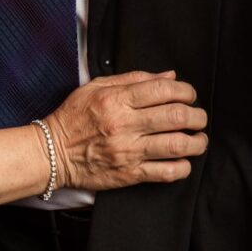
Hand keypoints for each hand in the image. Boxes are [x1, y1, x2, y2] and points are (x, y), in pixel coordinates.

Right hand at [47, 71, 206, 189]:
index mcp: (117, 100)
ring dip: (197, 142)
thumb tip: (169, 76)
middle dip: (197, 116)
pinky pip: (166, 173)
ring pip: (177, 146)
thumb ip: (134, 79)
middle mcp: (125, 125)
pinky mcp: (129, 174)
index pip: (164, 90)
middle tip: (199, 118)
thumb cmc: (74, 117)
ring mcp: (128, 151)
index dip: (186, 91)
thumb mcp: (97, 87)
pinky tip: (184, 161)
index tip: (189, 95)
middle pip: (176, 117)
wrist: (52, 153)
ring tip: (199, 140)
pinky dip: (183, 167)